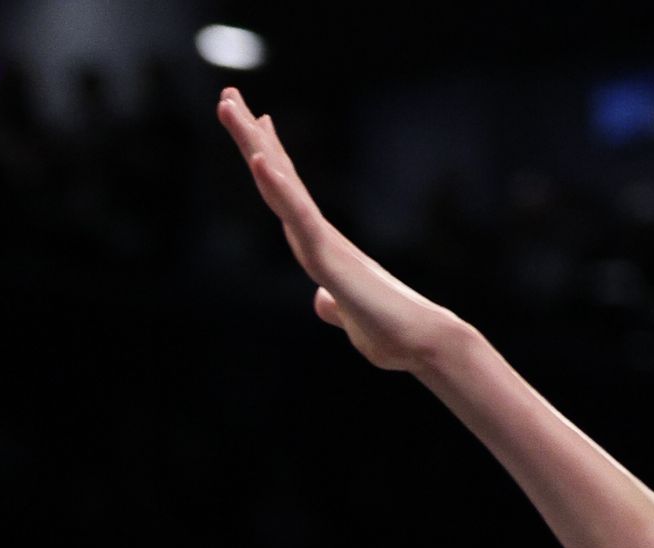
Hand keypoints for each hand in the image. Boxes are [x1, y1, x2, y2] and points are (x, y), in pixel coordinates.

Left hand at [216, 87, 475, 373]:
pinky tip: (259, 159)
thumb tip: (322, 302)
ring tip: (227, 105)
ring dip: (253, 145)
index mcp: (321, 248)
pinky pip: (300, 215)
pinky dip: (278, 187)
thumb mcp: (349, 318)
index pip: (288, 199)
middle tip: (227, 96)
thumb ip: (333, 305)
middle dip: (251, 138)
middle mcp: (321, 236)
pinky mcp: (331, 257)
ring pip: (282, 186)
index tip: (259, 131)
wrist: (426, 345)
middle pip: (279, 178)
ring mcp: (325, 242)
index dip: (271, 165)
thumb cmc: (392, 333)